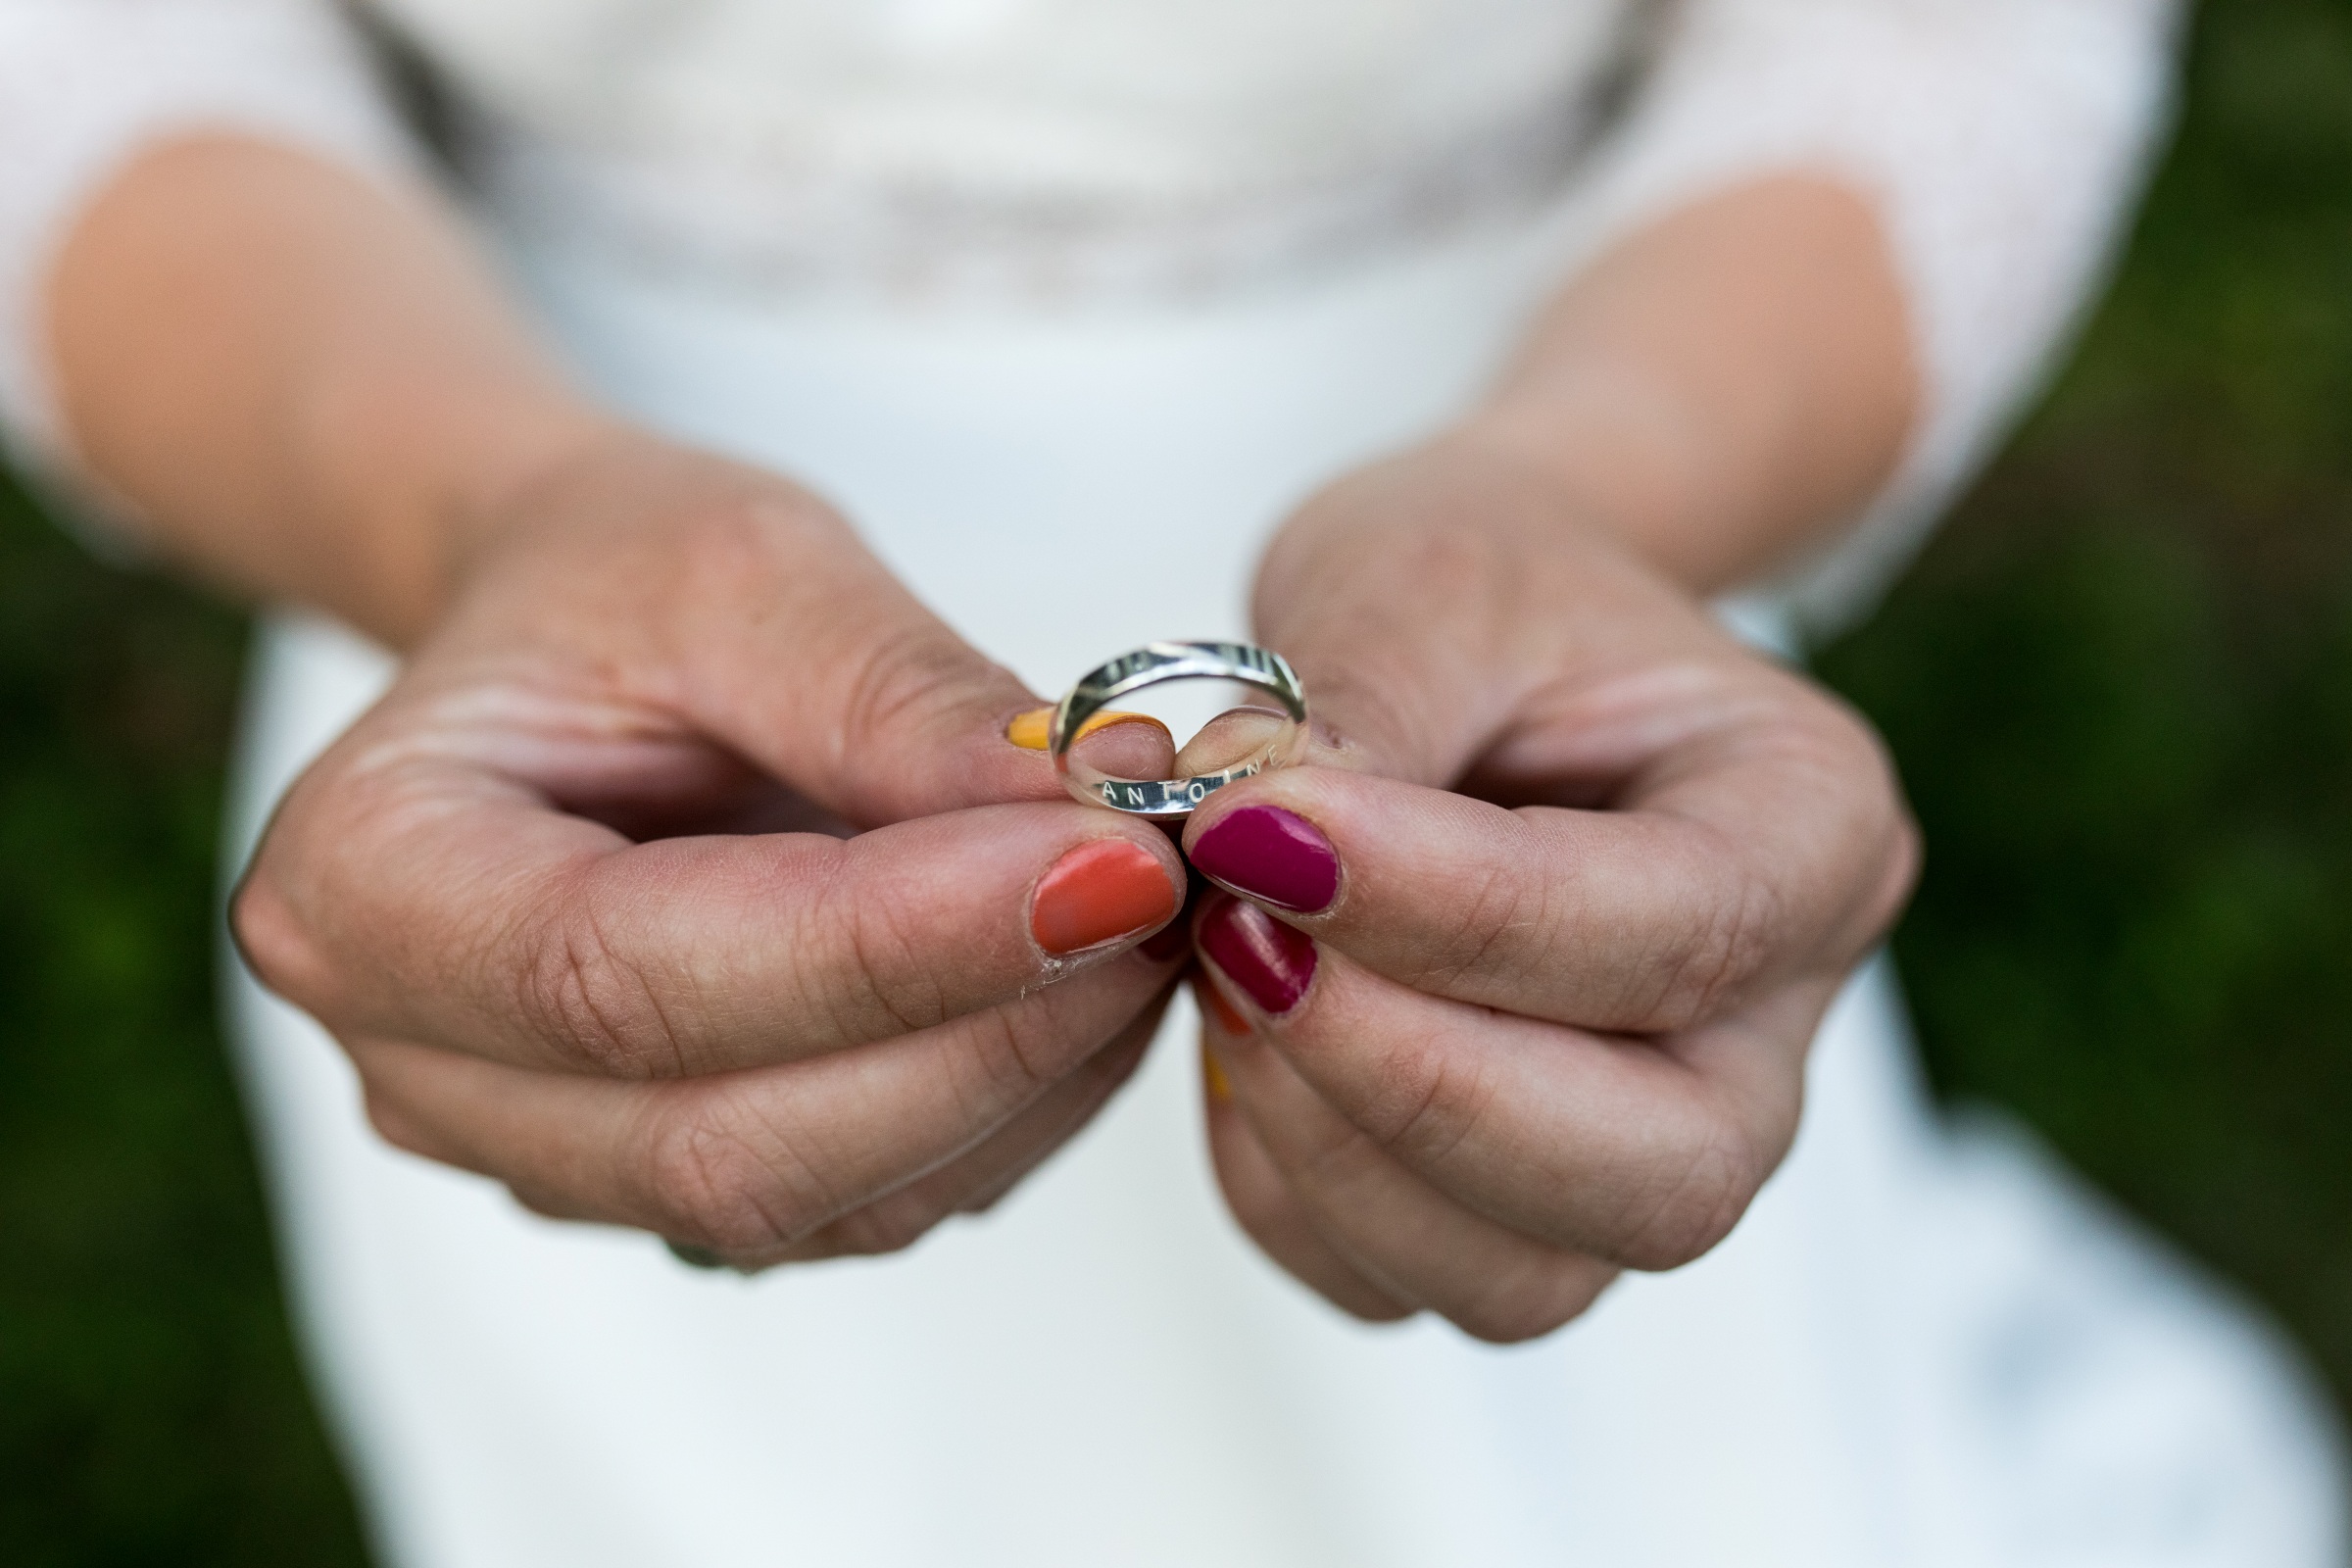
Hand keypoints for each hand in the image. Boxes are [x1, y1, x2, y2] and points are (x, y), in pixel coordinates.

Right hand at [233, 433, 1190, 1267]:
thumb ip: (905, 698)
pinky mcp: (670, 1179)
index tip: (1114, 858)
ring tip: (1155, 920)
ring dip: (1025, 1079)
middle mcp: (423, 1066)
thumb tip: (1104, 810)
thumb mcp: (746, 569)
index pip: (629, 976)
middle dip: (987, 1030)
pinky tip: (1093, 984)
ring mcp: (545, 1151)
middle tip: (1172, 893)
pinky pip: (867, 1202)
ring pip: (818, 1199)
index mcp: (364, 885)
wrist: (576, 647)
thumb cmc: (620, 580)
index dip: (890, 944)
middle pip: (727, 1139)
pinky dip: (1011, 1108)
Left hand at [1180, 441, 1917, 1339]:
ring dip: (1330, 1148)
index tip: (1253, 831)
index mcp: (1814, 827)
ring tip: (1218, 966)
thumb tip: (1232, 841)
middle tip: (1234, 936)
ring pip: (1528, 1274)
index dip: (1453, 910)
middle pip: (1660, 1174)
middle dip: (1415, 1084)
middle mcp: (1769, 1021)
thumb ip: (1346, 720)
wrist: (1460, 639)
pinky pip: (1396, 1280)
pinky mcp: (1518, 1203)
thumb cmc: (1478, 589)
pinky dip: (1282, 1184)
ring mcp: (1653, 1135)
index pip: (1677, 933)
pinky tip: (1231, 1036)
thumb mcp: (1421, 582)